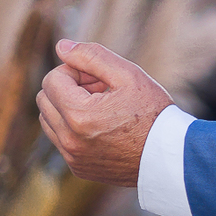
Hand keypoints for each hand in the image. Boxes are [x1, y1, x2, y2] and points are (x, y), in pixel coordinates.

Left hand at [37, 39, 171, 185]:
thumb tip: (61, 46)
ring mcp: (73, 157)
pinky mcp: (79, 168)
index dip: (75, 71)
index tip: (99, 78)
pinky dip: (73, 129)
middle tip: (99, 90)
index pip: (52, 79)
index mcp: (79, 115)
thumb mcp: (127, 74)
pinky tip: (102, 128)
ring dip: (67, 109)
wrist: (170, 157)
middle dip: (67, 88)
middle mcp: (69, 140)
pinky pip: (61, 141)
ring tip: (101, 109)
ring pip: (49, 121)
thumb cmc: (153, 113)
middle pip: (45, 99)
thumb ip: (91, 56)